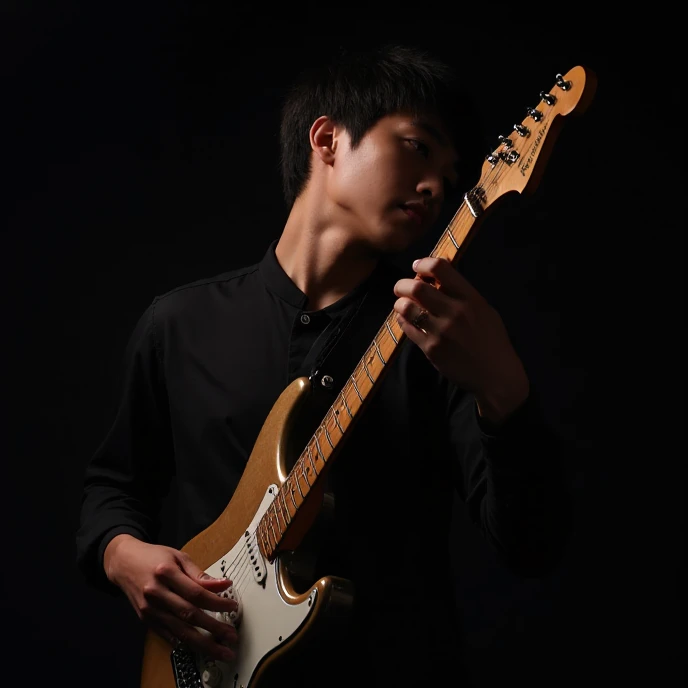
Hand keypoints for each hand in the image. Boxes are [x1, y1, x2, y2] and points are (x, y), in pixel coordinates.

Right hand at [104, 534, 237, 662]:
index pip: (196, 593)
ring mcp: (149, 609)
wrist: (124, 562)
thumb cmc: (154, 557)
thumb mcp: (179, 557)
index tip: (232, 606)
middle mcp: (156, 593)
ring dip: (202, 643)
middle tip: (231, 637)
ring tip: (220, 650)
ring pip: (179, 630)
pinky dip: (183, 642)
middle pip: (189, 615)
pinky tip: (197, 648)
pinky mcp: (145, 619)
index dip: (217, 602)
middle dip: (213, 628)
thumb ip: (200, 574)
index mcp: (166, 573)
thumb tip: (223, 585)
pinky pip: (167, 635)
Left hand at [393, 257, 529, 424]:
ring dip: (400, 303)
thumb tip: (438, 272)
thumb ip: (462, 292)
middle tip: (401, 288)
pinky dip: (403, 321)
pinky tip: (407, 320)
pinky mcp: (431, 349)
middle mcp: (455, 312)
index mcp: (470, 298)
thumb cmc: (491, 340)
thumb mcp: (484, 309)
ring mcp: (441, 332)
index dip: (423, 264)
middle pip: (417, 287)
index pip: (440, 269)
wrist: (495, 375)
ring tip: (402, 304)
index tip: (417, 267)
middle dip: (403, 284)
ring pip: (407, 308)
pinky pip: (408, 329)